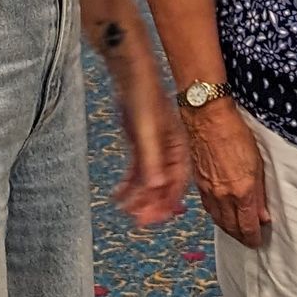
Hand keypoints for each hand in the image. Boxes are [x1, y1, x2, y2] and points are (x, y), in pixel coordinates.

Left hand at [108, 48, 188, 227]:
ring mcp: (154, 149)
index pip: (177, 183)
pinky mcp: (141, 144)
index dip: (167, 203)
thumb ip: (151, 160)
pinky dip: (129, 185)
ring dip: (139, 197)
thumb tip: (156, 188)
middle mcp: (169, 151)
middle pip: (163, 185)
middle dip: (152, 205)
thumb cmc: (144, 98)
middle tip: (139, 221)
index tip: (155, 219)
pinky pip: (136, 171)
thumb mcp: (146, 132)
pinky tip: (118, 196)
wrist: (132, 75)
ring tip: (126, 211)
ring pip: (149, 180)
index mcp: (178, 149)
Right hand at [185, 98, 269, 245]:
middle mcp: (223, 195)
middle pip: (231, 227)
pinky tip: (221, 216)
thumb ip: (260, 193)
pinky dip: (216, 216)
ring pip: (218, 220)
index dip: (253, 237)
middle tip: (248, 240)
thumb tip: (263, 215)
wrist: (208, 119)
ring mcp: (208, 191)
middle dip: (241, 237)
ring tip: (236, 232)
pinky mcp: (198, 184)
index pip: (248, 225)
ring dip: (228, 229)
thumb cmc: (236, 134)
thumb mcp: (258, 163)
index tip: (257, 241)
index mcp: (241, 191)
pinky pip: (208, 208)